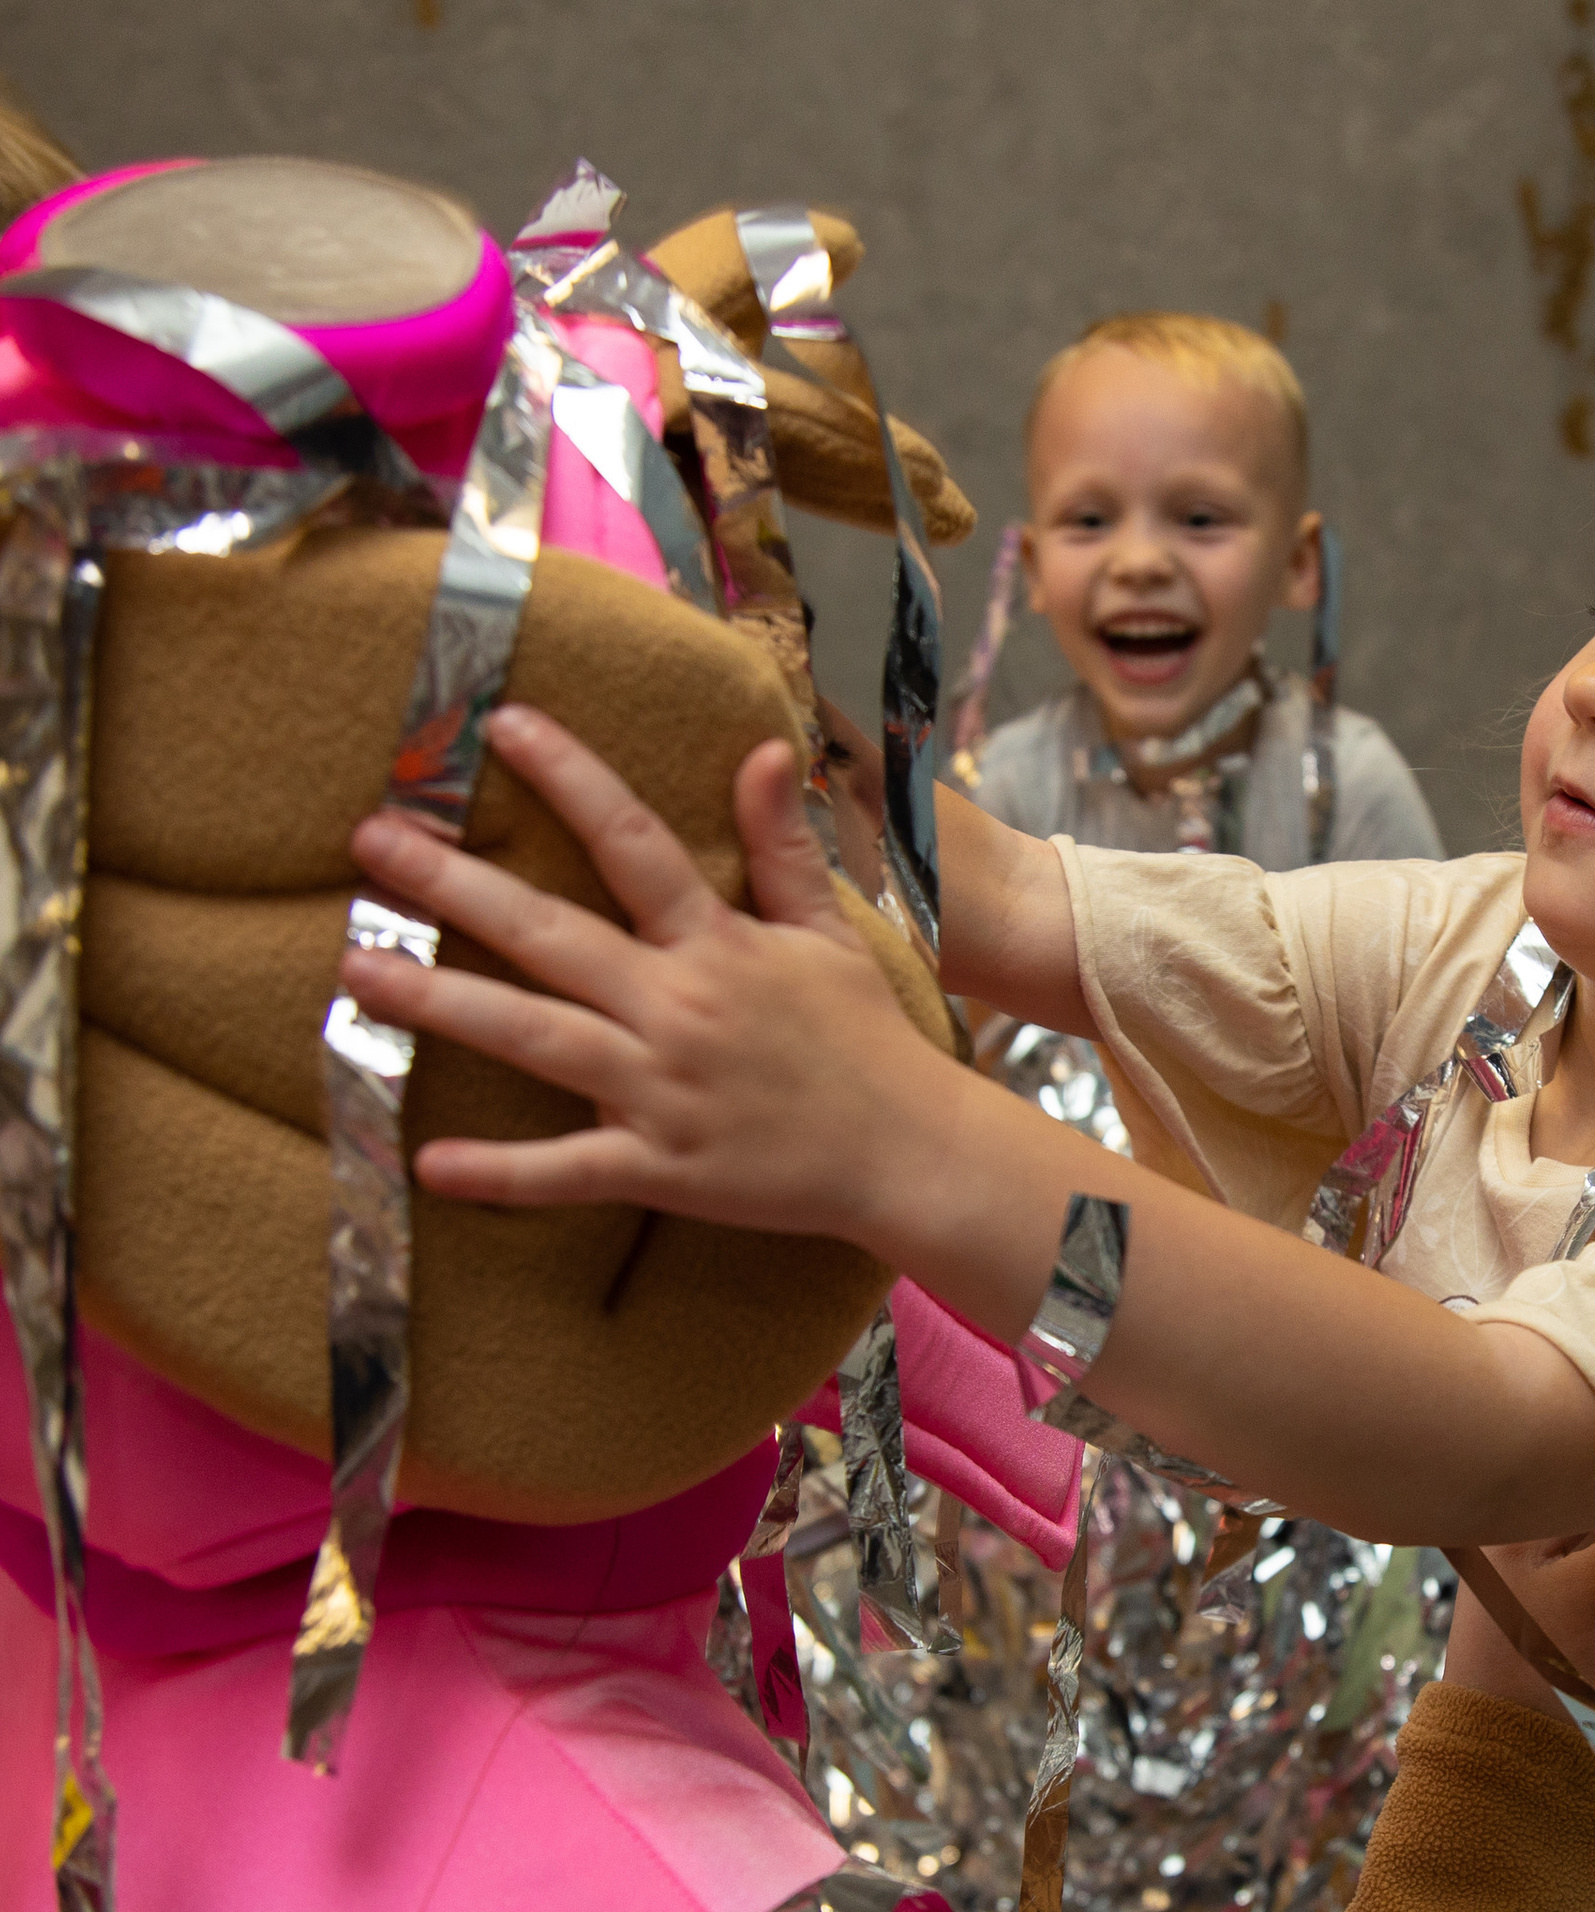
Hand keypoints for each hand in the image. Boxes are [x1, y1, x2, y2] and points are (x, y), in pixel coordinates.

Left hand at [339, 703, 954, 1235]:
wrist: (907, 1151)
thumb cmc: (865, 1040)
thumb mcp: (827, 933)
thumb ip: (781, 846)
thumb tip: (762, 749)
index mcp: (716, 945)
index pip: (632, 843)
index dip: (567, 777)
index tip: (502, 725)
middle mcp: (678, 1008)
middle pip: (549, 935)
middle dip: (453, 884)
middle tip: (369, 840)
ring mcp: (662, 1090)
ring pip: (534, 1038)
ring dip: (440, 1003)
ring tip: (356, 970)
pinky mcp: (661, 1165)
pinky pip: (568, 1169)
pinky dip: (500, 1172)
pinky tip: (429, 1161)